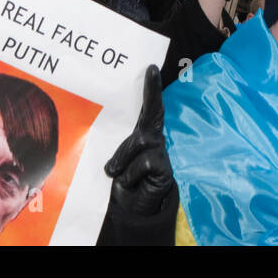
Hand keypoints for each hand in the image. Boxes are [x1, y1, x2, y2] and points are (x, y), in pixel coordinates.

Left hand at [104, 66, 174, 216]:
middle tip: (139, 100)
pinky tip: (131, 183)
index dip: (152, 88)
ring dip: (122, 160)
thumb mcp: (114, 159)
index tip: (152, 69)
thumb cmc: (120, 179)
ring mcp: (161, 152)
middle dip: (147, 103)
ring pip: (139, 142)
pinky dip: (131, 175)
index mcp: (141, 132)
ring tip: (116, 175)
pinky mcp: (165, 168)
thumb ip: (116, 147)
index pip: (149, 107)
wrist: (130, 209)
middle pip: (149, 119)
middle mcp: (154, 138)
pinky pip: (144, 163)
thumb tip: (112, 148)